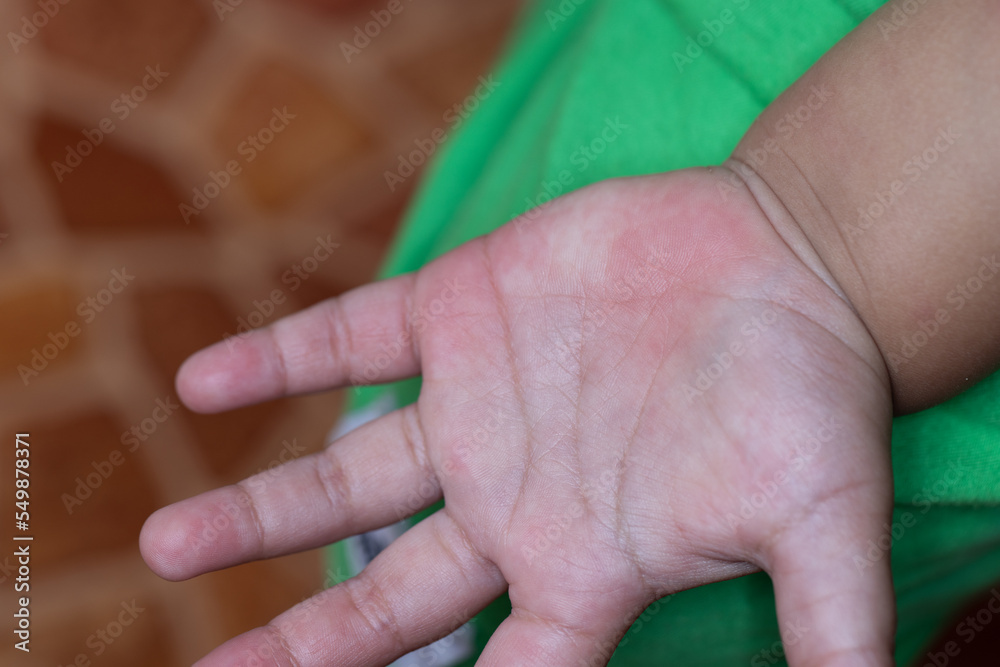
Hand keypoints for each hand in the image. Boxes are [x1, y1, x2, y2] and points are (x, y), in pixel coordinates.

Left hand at [140, 168, 895, 666]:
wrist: (789, 260)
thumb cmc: (810, 395)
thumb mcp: (822, 522)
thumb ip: (824, 626)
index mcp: (581, 565)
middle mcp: (511, 498)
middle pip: (385, 597)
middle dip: (303, 643)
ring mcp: (477, 405)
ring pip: (349, 472)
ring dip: (259, 509)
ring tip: (170, 546)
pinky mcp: (463, 310)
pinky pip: (352, 339)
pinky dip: (281, 358)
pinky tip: (206, 378)